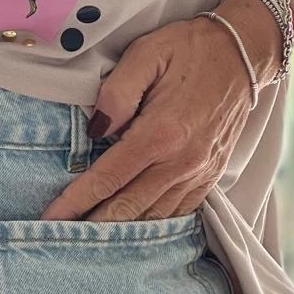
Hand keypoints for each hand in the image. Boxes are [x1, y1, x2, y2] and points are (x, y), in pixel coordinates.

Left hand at [40, 15, 256, 220]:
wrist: (243, 54)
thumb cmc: (188, 49)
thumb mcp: (146, 54)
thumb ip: (115, 93)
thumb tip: (95, 130)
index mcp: (160, 132)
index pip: (108, 177)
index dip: (77, 201)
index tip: (51, 219)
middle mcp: (182, 161)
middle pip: (128, 208)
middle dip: (92, 228)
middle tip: (60, 241)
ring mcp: (199, 173)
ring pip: (153, 218)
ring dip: (121, 234)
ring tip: (88, 244)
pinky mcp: (210, 176)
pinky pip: (178, 212)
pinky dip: (153, 226)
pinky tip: (132, 232)